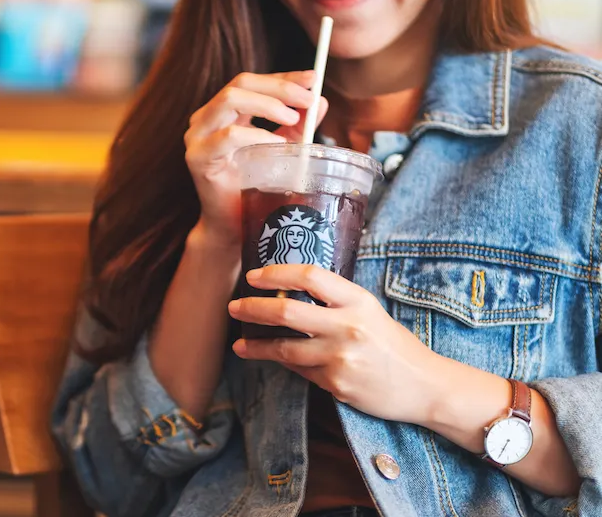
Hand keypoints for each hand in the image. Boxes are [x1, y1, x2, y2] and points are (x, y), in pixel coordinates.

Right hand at [184, 71, 328, 244]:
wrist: (232, 225)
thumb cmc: (252, 187)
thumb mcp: (281, 148)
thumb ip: (297, 124)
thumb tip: (320, 99)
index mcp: (222, 113)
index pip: (252, 82)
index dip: (283, 77)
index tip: (313, 78)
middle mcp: (205, 119)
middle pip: (240, 83)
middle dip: (279, 87)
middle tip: (307, 99)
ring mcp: (197, 137)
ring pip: (230, 100)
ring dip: (267, 104)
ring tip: (293, 118)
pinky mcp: (198, 157)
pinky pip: (228, 136)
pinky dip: (256, 134)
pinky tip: (278, 144)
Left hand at [228, 264, 442, 424]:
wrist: (425, 386)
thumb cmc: (394, 345)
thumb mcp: (370, 312)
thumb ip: (336, 302)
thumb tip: (290, 292)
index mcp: (358, 301)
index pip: (310, 276)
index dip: (276, 273)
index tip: (253, 276)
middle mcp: (348, 326)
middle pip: (286, 312)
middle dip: (253, 309)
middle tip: (234, 307)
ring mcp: (340, 357)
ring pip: (285, 349)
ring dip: (257, 346)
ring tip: (241, 344)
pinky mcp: (336, 384)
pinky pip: (300, 370)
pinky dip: (284, 364)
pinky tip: (271, 360)